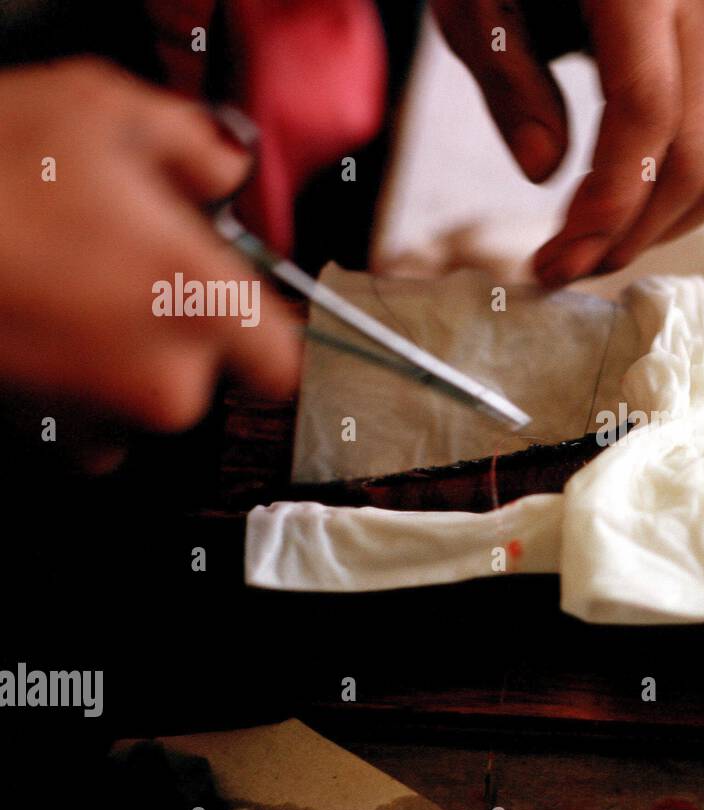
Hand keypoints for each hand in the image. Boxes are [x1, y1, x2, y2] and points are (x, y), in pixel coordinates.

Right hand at [0, 58, 300, 469]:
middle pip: (212, 368)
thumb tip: (223, 167)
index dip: (271, 327)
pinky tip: (43, 323)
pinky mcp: (42, 432)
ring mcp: (100, 415)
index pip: (289, 359)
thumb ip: (192, 144)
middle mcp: (165, 377)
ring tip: (71, 284)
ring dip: (125, 351)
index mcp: (204, 304)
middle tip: (128, 257)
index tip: (251, 303)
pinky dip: (75, 383)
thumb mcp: (100, 110)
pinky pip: (88, 422)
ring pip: (147, 392)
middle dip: (181, 318)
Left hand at [432, 0, 703, 286]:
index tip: (560, 260)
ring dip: (671, 225)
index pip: (647, 110)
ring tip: (604, 243)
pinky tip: (644, 205)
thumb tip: (545, 173)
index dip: (608, 202)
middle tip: (566, 267)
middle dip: (631, 233)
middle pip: (697, 153)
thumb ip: (508, 79)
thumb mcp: (478, 3)